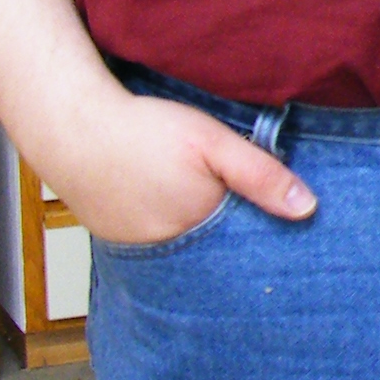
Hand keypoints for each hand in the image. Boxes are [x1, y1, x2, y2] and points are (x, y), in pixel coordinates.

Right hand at [46, 87, 317, 247]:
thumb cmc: (144, 130)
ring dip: (195, 237)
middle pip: (213, 252)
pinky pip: (152, 245)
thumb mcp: (211, 142)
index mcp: (200, 228)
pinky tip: (165, 207)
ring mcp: (138, 250)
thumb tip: (308, 209)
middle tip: (233, 214)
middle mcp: (170, 251)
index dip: (261, 235)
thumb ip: (260, 174)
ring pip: (182, 250)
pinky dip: (164, 231)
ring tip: (197, 209)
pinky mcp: (115, 242)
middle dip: (230, 242)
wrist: (71, 127)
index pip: (244, 246)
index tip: (281, 232)